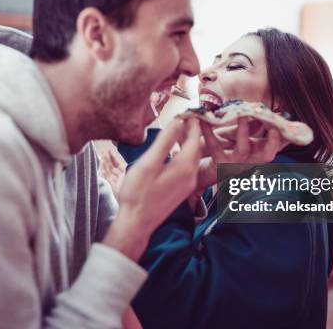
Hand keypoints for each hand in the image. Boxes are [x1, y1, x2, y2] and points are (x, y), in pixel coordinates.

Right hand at [103, 118, 201, 259]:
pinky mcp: (181, 191)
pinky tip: (173, 152)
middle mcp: (191, 176)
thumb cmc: (138, 193)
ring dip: (188, 144)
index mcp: (184, 167)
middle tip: (186, 117)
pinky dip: (184, 155)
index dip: (193, 124)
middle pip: (196, 148)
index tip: (191, 110)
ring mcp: (187, 185)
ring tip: (179, 131)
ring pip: (193, 158)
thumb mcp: (149, 163)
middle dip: (192, 132)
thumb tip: (177, 122)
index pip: (194, 139)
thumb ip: (164, 142)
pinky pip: (188, 167)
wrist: (136, 223)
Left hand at [195, 117, 289, 191]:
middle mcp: (250, 159)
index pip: (276, 144)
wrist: (206, 165)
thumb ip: (253, 126)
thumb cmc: (226, 146)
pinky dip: (208, 132)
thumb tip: (264, 112)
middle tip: (274, 127)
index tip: (288, 126)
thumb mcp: (242, 135)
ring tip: (242, 116)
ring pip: (243, 149)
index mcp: (258, 151)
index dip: (284, 137)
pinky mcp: (218, 162)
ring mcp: (235, 162)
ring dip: (244, 131)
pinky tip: (203, 120)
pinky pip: (215, 146)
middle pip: (267, 154)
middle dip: (273, 141)